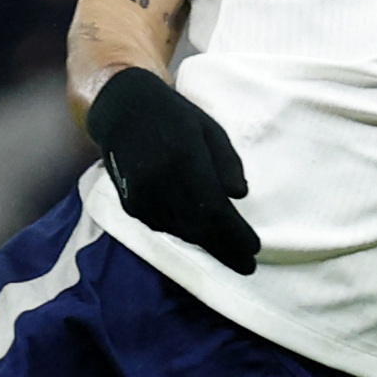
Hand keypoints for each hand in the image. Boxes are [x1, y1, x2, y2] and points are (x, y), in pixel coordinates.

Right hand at [86, 68, 258, 273]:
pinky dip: (184, 232)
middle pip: (198, 229)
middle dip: (225, 250)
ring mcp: (141, 195)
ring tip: (228, 251)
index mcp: (183, 159)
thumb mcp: (209, 129)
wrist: (122, 111)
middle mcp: (159, 182)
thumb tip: (239, 195)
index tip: (255, 248)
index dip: (235, 234)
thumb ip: (227, 162)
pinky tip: (199, 233)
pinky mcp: (130, 204)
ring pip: (181, 231)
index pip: (213, 210)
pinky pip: (163, 226)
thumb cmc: (173, 116)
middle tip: (247, 265)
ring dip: (206, 243)